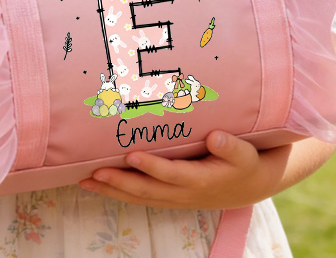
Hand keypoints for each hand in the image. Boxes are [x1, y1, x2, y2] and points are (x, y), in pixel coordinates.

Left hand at [78, 131, 291, 209]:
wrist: (250, 185)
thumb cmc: (245, 163)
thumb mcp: (246, 155)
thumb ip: (232, 147)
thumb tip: (216, 138)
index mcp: (201, 181)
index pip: (172, 175)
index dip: (151, 167)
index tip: (130, 154)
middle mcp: (184, 193)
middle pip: (147, 190)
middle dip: (119, 182)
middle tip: (94, 171)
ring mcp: (175, 197)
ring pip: (139, 197)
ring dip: (112, 190)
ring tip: (85, 180)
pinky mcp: (169, 196)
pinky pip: (141, 197)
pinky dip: (119, 192)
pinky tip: (99, 183)